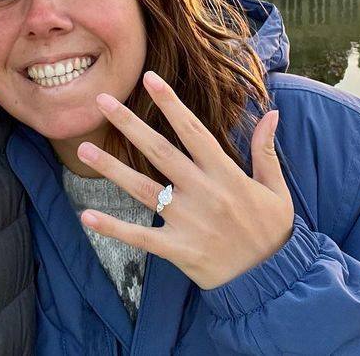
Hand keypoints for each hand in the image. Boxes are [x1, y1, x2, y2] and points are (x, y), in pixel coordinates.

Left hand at [78, 71, 294, 289]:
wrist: (271, 281)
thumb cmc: (271, 231)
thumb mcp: (275, 189)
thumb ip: (266, 151)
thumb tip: (272, 113)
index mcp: (226, 174)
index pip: (193, 131)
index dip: (171, 103)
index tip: (150, 78)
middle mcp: (203, 193)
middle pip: (160, 152)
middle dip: (130, 125)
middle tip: (102, 101)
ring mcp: (188, 221)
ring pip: (143, 188)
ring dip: (111, 168)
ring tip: (84, 149)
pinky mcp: (177, 249)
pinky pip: (140, 237)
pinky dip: (114, 228)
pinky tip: (87, 216)